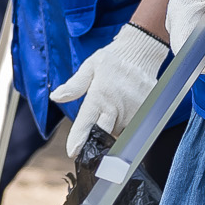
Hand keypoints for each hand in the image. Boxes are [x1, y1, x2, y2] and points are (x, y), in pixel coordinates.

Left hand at [50, 24, 168, 155]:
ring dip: (113, 127)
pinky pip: (133, 128)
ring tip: (113, 106)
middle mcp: (119, 107)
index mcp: (101, 96)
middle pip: (104, 134)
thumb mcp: (90, 67)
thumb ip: (74, 85)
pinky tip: (124, 109)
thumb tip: (56, 96)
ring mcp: (135, 112)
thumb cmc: (112, 60)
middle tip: (96, 123)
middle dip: (97, 135)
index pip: (88, 124)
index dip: (79, 139)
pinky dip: (126, 123)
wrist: (142, 53)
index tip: (73, 152)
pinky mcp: (148, 114)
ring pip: (119, 132)